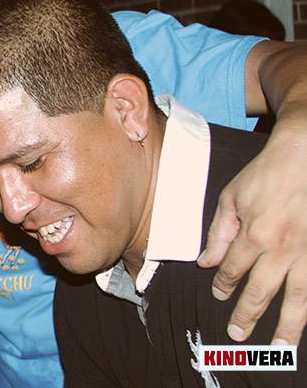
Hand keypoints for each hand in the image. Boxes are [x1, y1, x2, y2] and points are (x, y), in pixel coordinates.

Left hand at [198, 130, 306, 344]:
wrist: (305, 155)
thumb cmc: (267, 174)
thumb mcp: (232, 198)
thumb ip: (219, 233)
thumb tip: (205, 264)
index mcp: (254, 235)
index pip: (233, 271)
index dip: (223, 286)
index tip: (219, 296)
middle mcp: (282, 248)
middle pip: (261, 291)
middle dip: (247, 315)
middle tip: (237, 335)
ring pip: (298, 297)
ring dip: (288, 325)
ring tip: (280, 347)